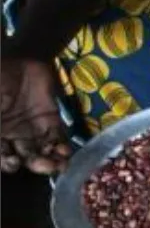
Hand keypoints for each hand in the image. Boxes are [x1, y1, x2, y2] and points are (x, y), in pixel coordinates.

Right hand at [0, 58, 71, 174]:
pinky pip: (58, 139)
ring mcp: (33, 130)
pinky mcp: (51, 121)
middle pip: (25, 157)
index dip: (7, 163)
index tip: (12, 163)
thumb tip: (2, 147)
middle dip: (36, 164)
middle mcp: (13, 137)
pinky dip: (62, 148)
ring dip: (52, 161)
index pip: (3, 156)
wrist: (15, 61)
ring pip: (44, 152)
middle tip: (45, 166)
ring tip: (59, 164)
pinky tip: (64, 152)